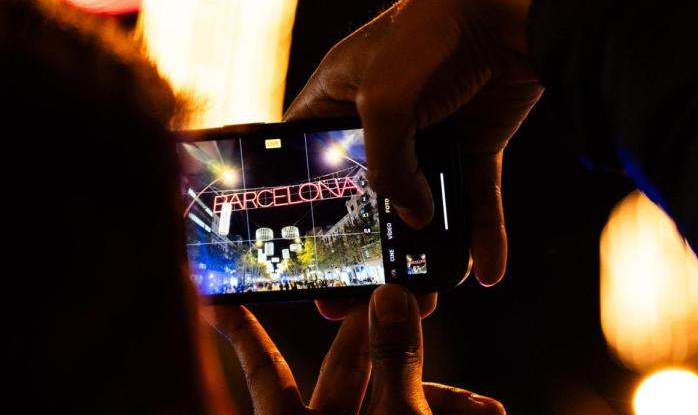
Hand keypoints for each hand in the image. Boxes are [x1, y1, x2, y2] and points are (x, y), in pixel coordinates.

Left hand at [205, 284, 502, 413]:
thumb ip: (393, 361)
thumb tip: (387, 296)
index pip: (264, 369)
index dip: (243, 331)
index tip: (214, 299)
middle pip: (345, 369)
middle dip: (381, 334)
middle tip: (410, 295)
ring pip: (389, 397)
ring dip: (436, 392)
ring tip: (483, 409)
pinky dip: (440, 413)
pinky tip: (480, 414)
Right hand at [285, 0, 578, 285]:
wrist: (511, 5)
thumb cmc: (432, 35)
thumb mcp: (386, 103)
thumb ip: (387, 166)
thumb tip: (413, 217)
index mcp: (339, 91)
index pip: (305, 148)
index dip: (300, 194)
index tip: (299, 243)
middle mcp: (382, 111)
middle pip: (366, 186)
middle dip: (365, 241)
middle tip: (356, 293)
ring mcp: (432, 126)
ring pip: (424, 197)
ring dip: (428, 246)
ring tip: (424, 297)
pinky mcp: (477, 137)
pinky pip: (475, 194)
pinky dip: (483, 230)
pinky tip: (488, 271)